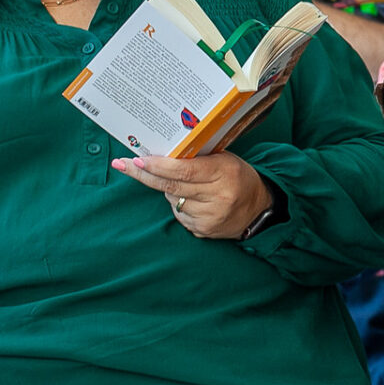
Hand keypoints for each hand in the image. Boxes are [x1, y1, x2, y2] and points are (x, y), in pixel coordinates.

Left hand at [112, 153, 271, 237]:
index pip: (184, 170)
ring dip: (168, 189)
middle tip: (125, 164)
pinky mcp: (204, 230)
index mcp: (224, 172)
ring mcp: (210, 216)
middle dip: (145, 174)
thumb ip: (197, 158)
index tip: (138, 160)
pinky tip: (192, 200)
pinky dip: (179, 204)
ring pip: (172, 200)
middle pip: (171, 186)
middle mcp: (218, 196)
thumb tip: (160, 154)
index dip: (158, 166)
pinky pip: (179, 214)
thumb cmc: (238, 177)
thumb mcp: (224, 160)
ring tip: (184, 183)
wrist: (258, 208)